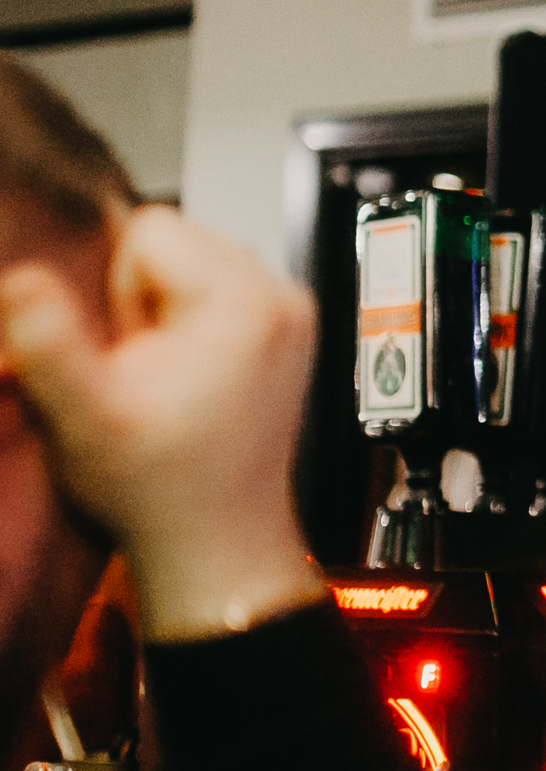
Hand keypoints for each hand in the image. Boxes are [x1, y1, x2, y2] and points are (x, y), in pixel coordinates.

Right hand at [0, 205, 324, 641]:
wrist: (219, 540)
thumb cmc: (159, 488)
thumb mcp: (84, 418)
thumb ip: (48, 342)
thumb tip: (22, 277)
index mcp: (247, 302)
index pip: (149, 230)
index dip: (118, 292)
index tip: (132, 354)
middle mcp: (284, 296)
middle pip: (176, 239)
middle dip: (142, 297)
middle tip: (149, 370)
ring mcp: (293, 313)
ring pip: (193, 262)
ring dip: (165, 311)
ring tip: (171, 377)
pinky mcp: (287, 331)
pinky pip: (217, 289)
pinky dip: (192, 324)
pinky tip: (191, 378)